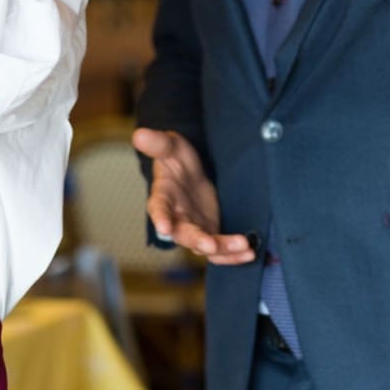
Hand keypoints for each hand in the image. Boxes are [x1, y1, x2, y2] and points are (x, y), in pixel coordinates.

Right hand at [132, 128, 256, 264]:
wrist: (190, 173)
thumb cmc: (176, 160)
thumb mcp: (170, 147)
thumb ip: (158, 143)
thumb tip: (139, 134)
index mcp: (162, 199)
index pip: (158, 209)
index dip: (161, 219)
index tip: (164, 227)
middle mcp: (176, 220)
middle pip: (184, 234)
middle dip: (198, 240)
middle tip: (211, 244)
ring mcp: (194, 230)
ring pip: (206, 246)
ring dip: (223, 249)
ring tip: (244, 247)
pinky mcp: (210, 234)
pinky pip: (220, 251)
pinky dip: (234, 255)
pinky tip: (250, 253)